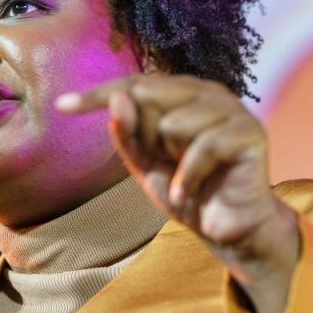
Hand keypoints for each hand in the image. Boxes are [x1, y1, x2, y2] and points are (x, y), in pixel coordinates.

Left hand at [57, 74, 299, 312]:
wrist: (226, 229)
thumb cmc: (185, 190)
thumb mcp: (144, 164)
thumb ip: (127, 134)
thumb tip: (118, 99)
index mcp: (181, 92)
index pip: (133, 83)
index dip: (98, 94)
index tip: (62, 106)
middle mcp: (207, 91)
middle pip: (149, 96)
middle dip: (145, 136)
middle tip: (165, 163)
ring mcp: (231, 108)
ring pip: (173, 122)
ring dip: (173, 158)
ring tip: (187, 175)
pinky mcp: (250, 131)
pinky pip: (203, 146)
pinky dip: (188, 177)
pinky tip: (189, 193)